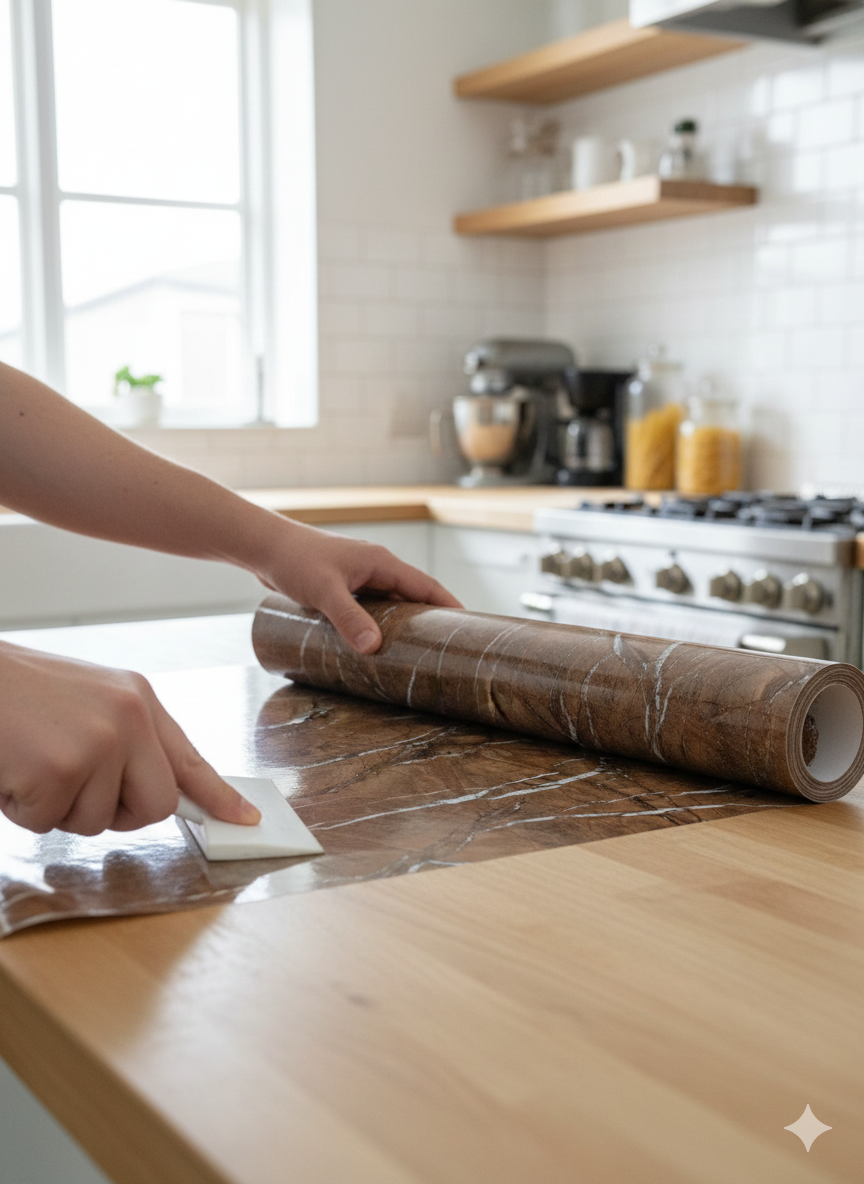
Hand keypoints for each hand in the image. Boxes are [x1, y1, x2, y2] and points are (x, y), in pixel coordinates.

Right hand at [0, 642, 260, 835]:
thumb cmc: (14, 697)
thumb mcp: (85, 704)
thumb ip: (124, 742)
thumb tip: (157, 794)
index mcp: (137, 700)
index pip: (189, 758)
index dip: (219, 796)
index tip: (247, 819)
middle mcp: (129, 718)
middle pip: (154, 807)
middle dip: (113, 813)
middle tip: (69, 784)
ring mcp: (99, 743)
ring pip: (94, 823)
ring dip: (54, 807)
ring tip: (28, 761)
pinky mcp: (61, 769)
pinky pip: (47, 823)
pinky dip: (19, 808)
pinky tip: (9, 768)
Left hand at [259, 520, 462, 653]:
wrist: (264, 546)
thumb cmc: (294, 560)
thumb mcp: (325, 592)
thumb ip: (348, 619)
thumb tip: (374, 648)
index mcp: (381, 562)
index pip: (426, 586)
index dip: (448, 606)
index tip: (468, 627)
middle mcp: (375, 568)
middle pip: (412, 596)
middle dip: (429, 620)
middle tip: (444, 649)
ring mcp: (359, 577)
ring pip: (390, 604)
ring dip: (402, 624)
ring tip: (414, 653)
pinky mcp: (343, 586)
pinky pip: (370, 607)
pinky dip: (378, 624)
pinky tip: (375, 644)